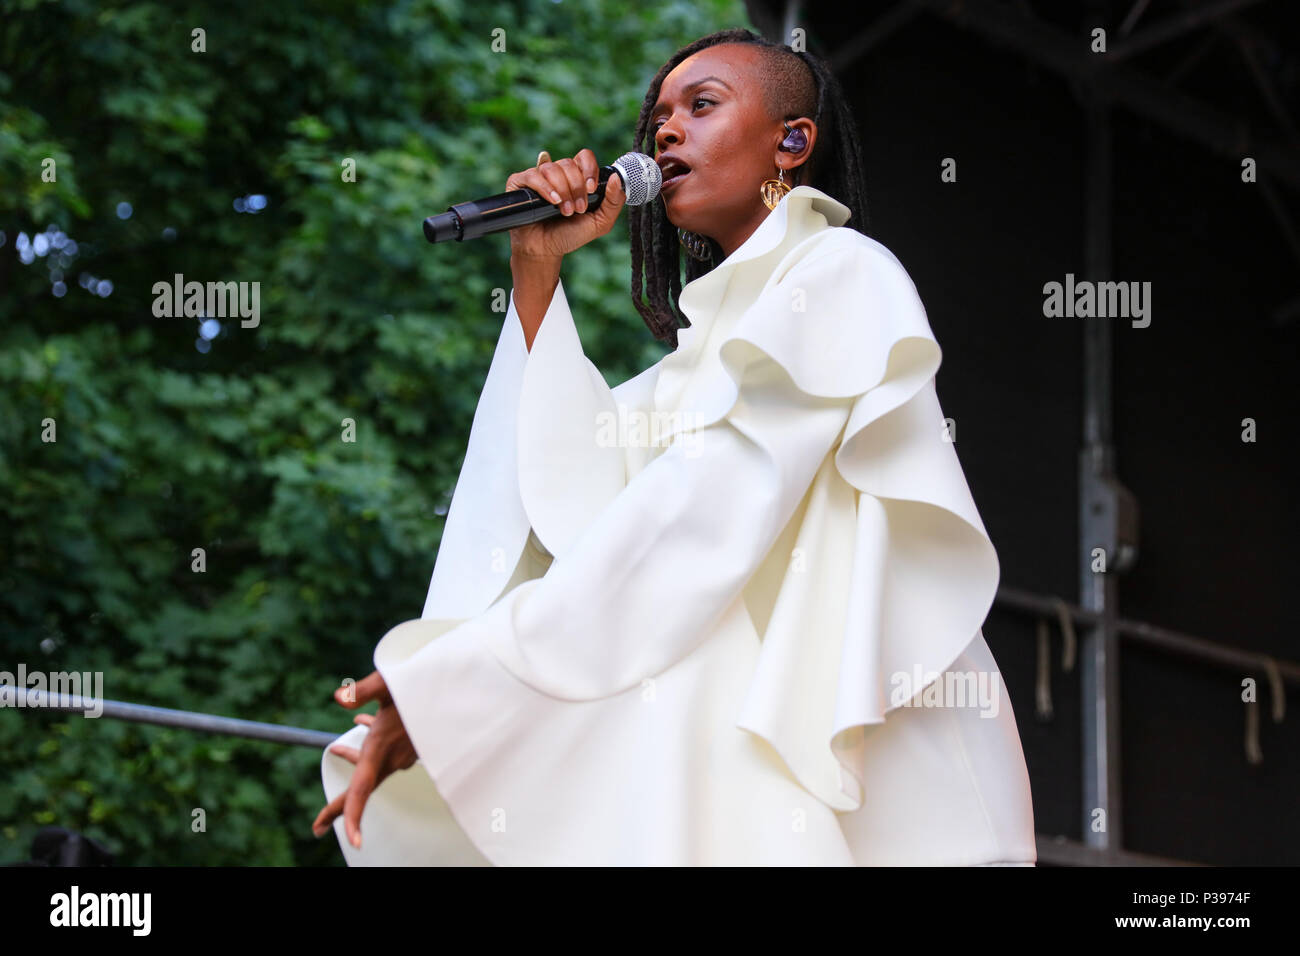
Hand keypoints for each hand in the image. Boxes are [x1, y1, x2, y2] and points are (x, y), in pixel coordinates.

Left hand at [312, 670, 416, 849]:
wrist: (461, 690)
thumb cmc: (425, 686)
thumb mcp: (389, 684)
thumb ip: (362, 691)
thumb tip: (338, 698)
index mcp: (382, 748)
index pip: (361, 790)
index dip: (348, 816)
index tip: (336, 836)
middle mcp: (393, 757)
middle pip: (362, 787)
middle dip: (340, 806)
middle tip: (317, 825)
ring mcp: (405, 753)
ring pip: (373, 763)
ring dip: (354, 756)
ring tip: (335, 748)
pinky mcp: (412, 744)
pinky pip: (386, 750)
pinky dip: (370, 741)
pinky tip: (362, 722)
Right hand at [506, 148, 625, 259]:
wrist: (546, 251)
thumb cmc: (570, 236)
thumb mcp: (600, 222)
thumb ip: (613, 202)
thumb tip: (617, 178)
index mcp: (576, 177)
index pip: (584, 157)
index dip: (589, 169)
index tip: (591, 189)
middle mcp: (557, 173)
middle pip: (569, 163)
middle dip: (576, 187)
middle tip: (577, 209)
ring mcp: (538, 177)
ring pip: (552, 168)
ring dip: (563, 190)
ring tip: (564, 211)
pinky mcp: (520, 183)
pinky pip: (533, 175)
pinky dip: (545, 187)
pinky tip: (553, 201)